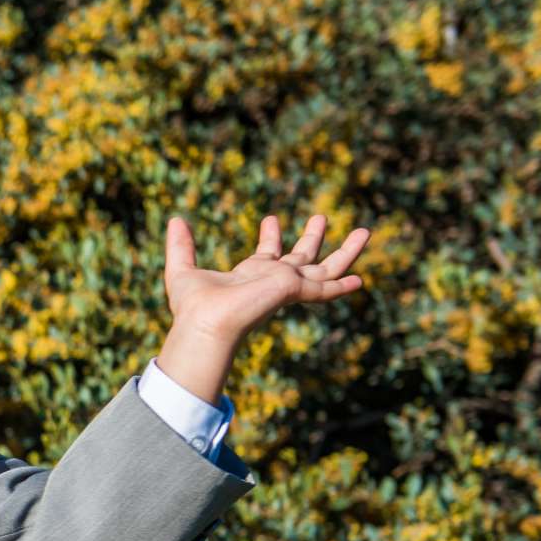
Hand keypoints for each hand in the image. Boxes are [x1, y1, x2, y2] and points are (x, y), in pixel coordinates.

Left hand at [155, 213, 371, 402]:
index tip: (271, 219)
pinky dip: (341, 286)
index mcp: (250, 276)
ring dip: (345, 251)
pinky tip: (359, 280)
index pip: (266, 254)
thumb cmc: (192, 306)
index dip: (270, 236)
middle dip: (312, 237)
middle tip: (321, 216)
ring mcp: (286, 286)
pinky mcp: (294, 290)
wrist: (205, 324)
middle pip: (301, 257)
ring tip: (365, 232)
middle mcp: (272, 281)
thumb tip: (175, 219)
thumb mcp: (182, 268)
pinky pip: (325, 288)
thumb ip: (180, 245)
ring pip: (325, 268)